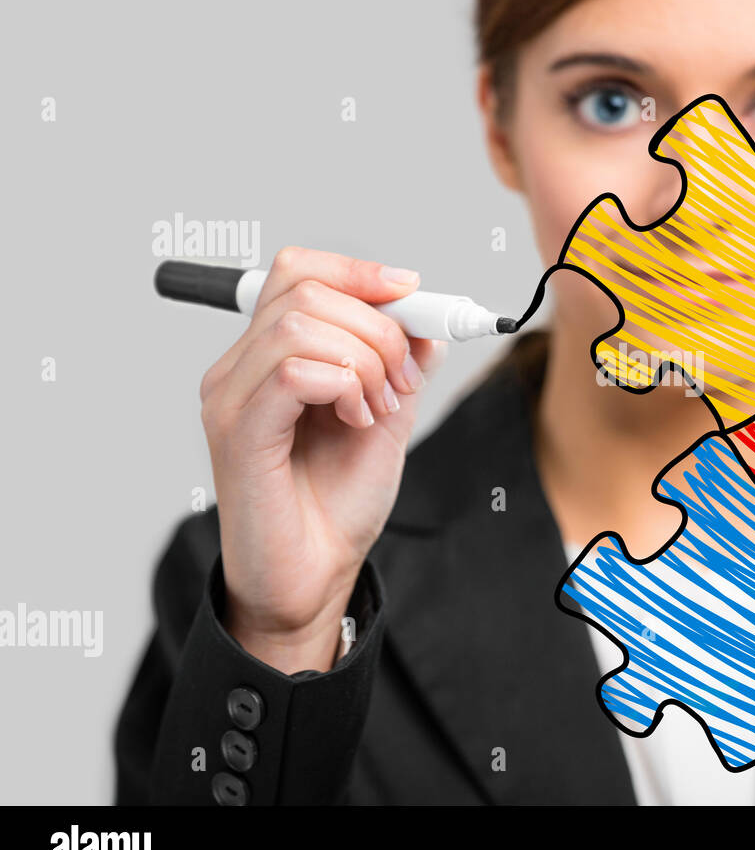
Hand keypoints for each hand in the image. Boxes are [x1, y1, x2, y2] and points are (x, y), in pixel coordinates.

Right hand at [198, 246, 445, 671]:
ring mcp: (230, 398)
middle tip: (403, 380)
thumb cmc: (337, 506)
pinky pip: (292, 372)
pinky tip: (358, 419)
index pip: (298, 271)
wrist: (315, 577)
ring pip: (300, 324)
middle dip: (378, 326)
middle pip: (304, 289)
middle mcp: (238, 369)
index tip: (413, 295)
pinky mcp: (238, 433)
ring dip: (365, 360)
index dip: (360, 273)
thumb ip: (402, 365)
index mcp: (268, 357)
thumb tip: (429, 320)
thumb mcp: (387, 417)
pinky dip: (345, 385)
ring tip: (379, 408)